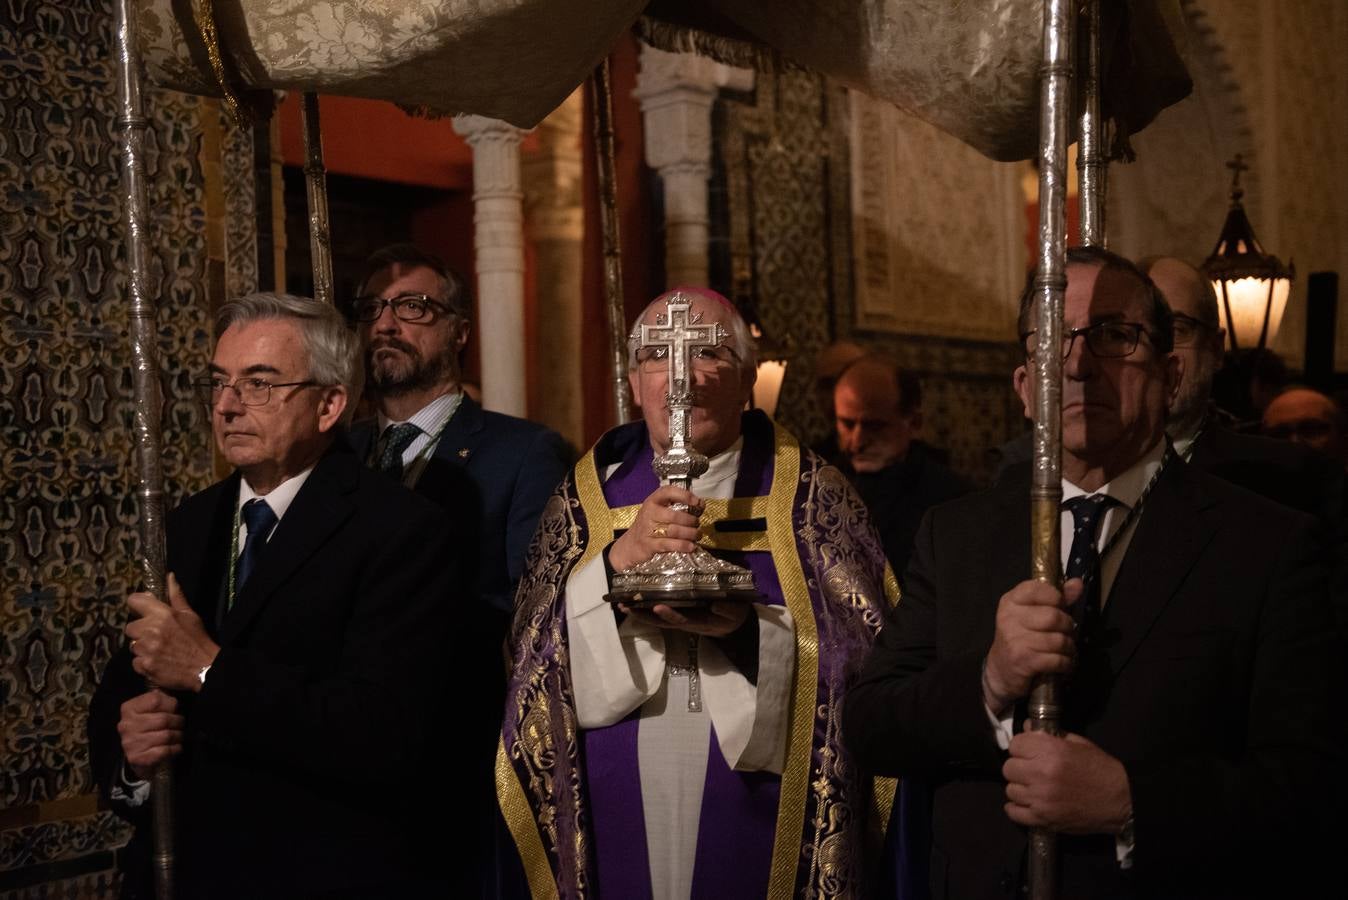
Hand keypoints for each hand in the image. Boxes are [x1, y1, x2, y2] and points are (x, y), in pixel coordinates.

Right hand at [117, 690, 184, 780]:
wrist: (140, 756)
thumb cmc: (150, 728)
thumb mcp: (152, 709)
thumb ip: (161, 698)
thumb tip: (176, 687)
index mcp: (129, 708)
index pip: (156, 700)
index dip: (171, 705)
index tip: (174, 710)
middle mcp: (126, 725)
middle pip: (164, 719)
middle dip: (178, 722)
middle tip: (180, 724)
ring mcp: (130, 743)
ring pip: (166, 735)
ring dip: (178, 736)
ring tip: (178, 735)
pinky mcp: (137, 758)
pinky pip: (164, 751)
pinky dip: (175, 748)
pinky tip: (175, 747)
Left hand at [126, 573, 218, 692]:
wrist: (205, 668)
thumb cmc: (197, 639)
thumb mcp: (190, 614)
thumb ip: (176, 596)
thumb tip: (169, 576)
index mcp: (162, 614)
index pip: (134, 601)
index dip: (137, 605)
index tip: (143, 611)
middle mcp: (150, 629)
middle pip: (130, 627)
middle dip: (141, 631)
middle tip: (156, 637)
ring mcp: (146, 649)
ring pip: (133, 646)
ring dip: (143, 648)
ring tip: (159, 651)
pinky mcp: (144, 665)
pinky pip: (136, 662)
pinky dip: (144, 663)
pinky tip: (157, 662)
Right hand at [609, 485, 703, 570]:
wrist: (629, 546)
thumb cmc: (649, 527)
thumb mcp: (657, 512)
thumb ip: (675, 508)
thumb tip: (700, 505)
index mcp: (653, 501)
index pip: (668, 492)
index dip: (685, 495)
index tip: (698, 502)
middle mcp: (649, 513)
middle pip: (675, 515)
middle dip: (691, 521)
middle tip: (698, 524)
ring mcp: (648, 529)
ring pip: (674, 530)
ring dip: (690, 534)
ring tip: (697, 535)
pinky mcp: (649, 545)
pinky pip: (670, 544)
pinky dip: (683, 546)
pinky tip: (691, 547)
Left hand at [620, 600, 750, 636]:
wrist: (735, 625)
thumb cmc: (735, 616)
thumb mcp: (736, 613)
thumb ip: (727, 610)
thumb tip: (715, 604)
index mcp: (700, 622)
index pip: (682, 619)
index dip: (670, 614)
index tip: (657, 606)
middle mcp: (687, 623)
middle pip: (662, 622)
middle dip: (644, 615)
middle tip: (626, 607)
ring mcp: (681, 620)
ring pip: (658, 619)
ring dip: (640, 613)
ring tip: (623, 605)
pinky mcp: (679, 615)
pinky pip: (660, 615)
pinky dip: (646, 609)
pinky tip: (634, 603)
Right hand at [982, 578, 1081, 714]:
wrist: (1001, 670)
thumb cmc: (1020, 638)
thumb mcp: (1032, 614)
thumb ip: (1055, 598)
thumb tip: (1077, 583)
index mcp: (1011, 601)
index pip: (1038, 588)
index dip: (1056, 597)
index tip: (1059, 606)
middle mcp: (1009, 618)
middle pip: (1053, 616)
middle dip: (1067, 627)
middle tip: (1065, 633)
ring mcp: (1015, 639)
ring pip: (1058, 640)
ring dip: (1068, 648)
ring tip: (1065, 650)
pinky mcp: (1023, 660)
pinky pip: (1057, 659)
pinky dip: (1066, 663)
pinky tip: (1063, 663)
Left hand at [1002, 731, 1131, 833]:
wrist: (1121, 801)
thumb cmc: (1100, 769)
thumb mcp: (1078, 744)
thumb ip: (1050, 735)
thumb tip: (1027, 728)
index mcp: (1051, 751)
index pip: (1015, 744)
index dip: (1022, 747)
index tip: (1029, 752)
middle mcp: (1041, 774)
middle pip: (1009, 768)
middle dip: (1019, 767)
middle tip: (1031, 770)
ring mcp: (1040, 799)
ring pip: (1010, 790)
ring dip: (1020, 788)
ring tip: (1033, 788)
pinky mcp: (1043, 819)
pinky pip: (1013, 812)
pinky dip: (1017, 808)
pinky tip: (1028, 803)